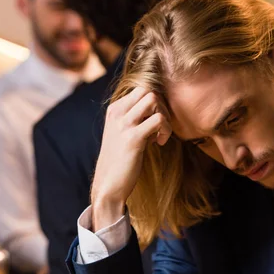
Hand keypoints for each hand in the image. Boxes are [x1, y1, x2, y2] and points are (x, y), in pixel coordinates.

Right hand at [91, 87, 171, 230]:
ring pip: (154, 99)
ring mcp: (124, 124)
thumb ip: (137, 119)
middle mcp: (117, 113)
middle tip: (161, 127)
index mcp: (114, 109)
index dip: (155, 104)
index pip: (141, 89)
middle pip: (148, 90)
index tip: (154, 123)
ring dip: (165, 117)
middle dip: (162, 106)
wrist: (108, 185)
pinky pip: (159, 120)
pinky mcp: (133, 138)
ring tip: (160, 135)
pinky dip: (165, 131)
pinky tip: (159, 143)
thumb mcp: (125, 133)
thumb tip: (159, 109)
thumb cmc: (120, 160)